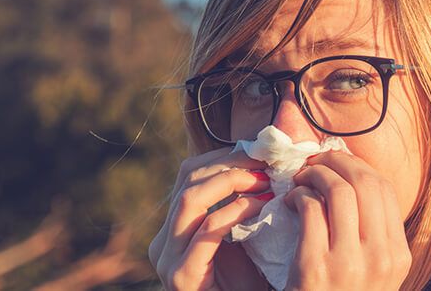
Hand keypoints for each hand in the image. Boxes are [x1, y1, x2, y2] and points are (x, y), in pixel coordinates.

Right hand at [149, 147, 273, 290]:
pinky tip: (261, 207)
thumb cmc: (248, 286)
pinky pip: (206, 231)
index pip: (190, 173)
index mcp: (174, 228)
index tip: (260, 152)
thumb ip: (243, 206)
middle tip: (267, 162)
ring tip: (266, 181)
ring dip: (232, 181)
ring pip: (191, 199)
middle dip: (231, 163)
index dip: (225, 156)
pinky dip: (235, 212)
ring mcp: (167, 260)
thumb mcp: (243, 238)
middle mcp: (163, 241)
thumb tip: (267, 165)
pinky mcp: (181, 278)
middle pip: (187, 179)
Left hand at [283, 150, 411, 290]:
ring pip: (339, 190)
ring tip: (299, 179)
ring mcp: (350, 263)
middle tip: (314, 162)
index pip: (386, 190)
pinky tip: (289, 201)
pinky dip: (297, 196)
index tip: (337, 163)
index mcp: (398, 256)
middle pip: (365, 183)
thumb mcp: (371, 274)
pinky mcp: (316, 267)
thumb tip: (351, 183)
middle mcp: (381, 257)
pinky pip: (311, 210)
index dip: (358, 166)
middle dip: (336, 161)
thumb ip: (370, 236)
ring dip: (315, 175)